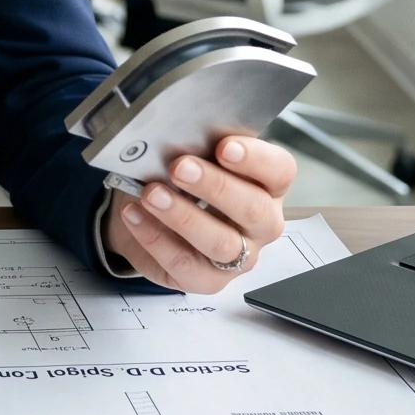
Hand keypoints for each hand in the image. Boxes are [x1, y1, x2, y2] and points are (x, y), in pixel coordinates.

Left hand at [102, 135, 295, 292]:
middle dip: (215, 186)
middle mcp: (261, 224)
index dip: (256, 159)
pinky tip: (134, 214)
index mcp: (268, 185)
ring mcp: (239, 257)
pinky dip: (155, 237)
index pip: (279, 171)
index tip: (225, 146)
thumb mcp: (195, 156)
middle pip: (253, 209)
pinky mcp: (208, 281)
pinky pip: (184, 263)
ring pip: (221, 243)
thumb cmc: (183, 181)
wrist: (151, 214)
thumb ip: (198, 146)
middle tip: (179, 167)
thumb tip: (178, 134)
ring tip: (151, 194)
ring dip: (183, 216)